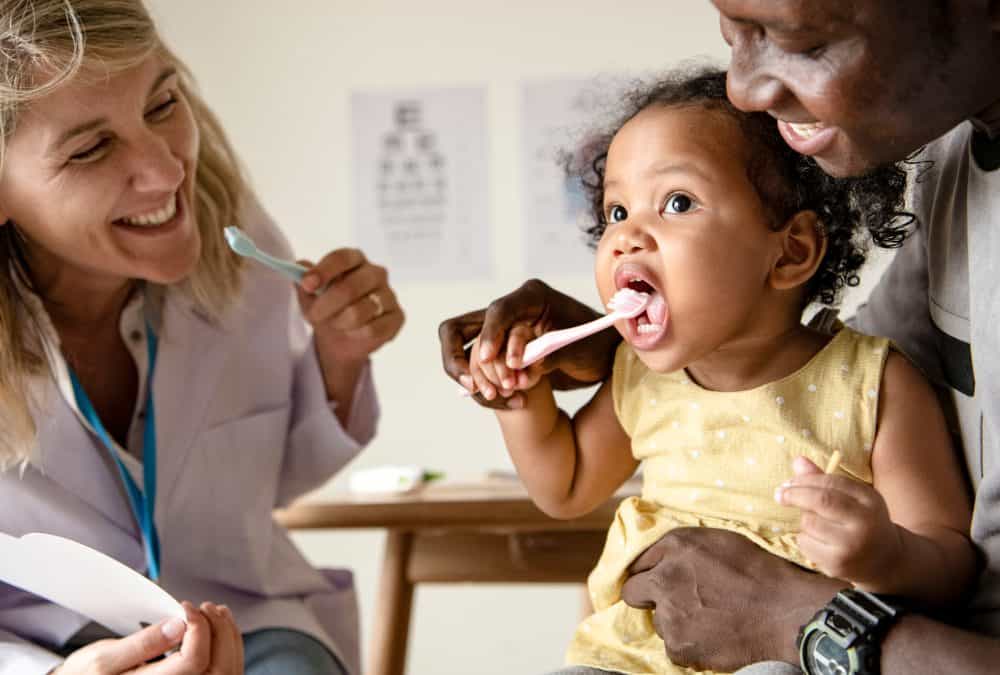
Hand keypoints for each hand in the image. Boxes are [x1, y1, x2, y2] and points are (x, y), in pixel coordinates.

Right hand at [53, 601, 242, 673]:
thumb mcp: (104, 657)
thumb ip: (143, 643)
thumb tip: (179, 625)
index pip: (193, 661)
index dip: (197, 628)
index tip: (185, 607)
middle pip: (218, 668)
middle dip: (219, 629)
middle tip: (205, 606)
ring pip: (227, 669)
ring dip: (227, 636)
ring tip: (214, 612)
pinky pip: (223, 671)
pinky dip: (226, 647)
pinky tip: (217, 628)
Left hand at [297, 248, 403, 364]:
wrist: (342, 337)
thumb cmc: (327, 308)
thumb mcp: (309, 296)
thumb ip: (304, 280)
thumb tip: (299, 267)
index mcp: (355, 260)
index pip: (342, 257)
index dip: (324, 270)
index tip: (306, 284)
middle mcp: (376, 273)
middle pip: (350, 287)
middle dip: (326, 305)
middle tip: (312, 316)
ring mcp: (389, 295)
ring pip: (359, 312)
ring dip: (340, 322)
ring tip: (336, 324)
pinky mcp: (397, 317)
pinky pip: (373, 329)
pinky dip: (356, 334)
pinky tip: (353, 332)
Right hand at [438, 279, 619, 408]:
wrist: (602, 358)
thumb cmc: (596, 344)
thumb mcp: (579, 349)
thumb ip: (551, 356)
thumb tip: (524, 370)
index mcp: (531, 298)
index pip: (498, 311)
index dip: (489, 335)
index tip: (486, 359)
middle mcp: (510, 313)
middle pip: (459, 329)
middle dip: (458, 359)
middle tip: (473, 386)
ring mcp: (501, 335)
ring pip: (464, 354)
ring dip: (478, 379)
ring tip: (503, 396)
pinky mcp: (499, 355)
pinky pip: (479, 373)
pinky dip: (489, 389)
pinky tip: (513, 402)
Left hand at [619, 528, 844, 670]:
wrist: (786, 613)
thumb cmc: (760, 573)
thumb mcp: (720, 541)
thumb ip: (684, 548)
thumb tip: (662, 558)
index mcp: (675, 546)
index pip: (639, 561)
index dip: (650, 572)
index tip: (657, 580)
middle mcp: (664, 577)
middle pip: (633, 591)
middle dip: (649, 596)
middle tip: (677, 603)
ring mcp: (669, 613)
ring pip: (658, 621)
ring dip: (675, 622)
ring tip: (709, 619)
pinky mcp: (678, 645)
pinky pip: (673, 647)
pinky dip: (689, 645)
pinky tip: (714, 636)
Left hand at [775, 456, 903, 588]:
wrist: (885, 561)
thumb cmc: (862, 522)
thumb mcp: (852, 499)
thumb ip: (825, 480)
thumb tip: (798, 460)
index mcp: (870, 500)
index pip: (832, 482)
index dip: (805, 479)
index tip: (788, 482)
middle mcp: (864, 522)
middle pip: (821, 501)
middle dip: (795, 494)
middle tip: (780, 494)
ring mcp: (852, 545)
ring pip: (810, 523)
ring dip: (805, 521)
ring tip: (817, 526)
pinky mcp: (838, 564)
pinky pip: (806, 544)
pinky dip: (805, 539)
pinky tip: (819, 543)